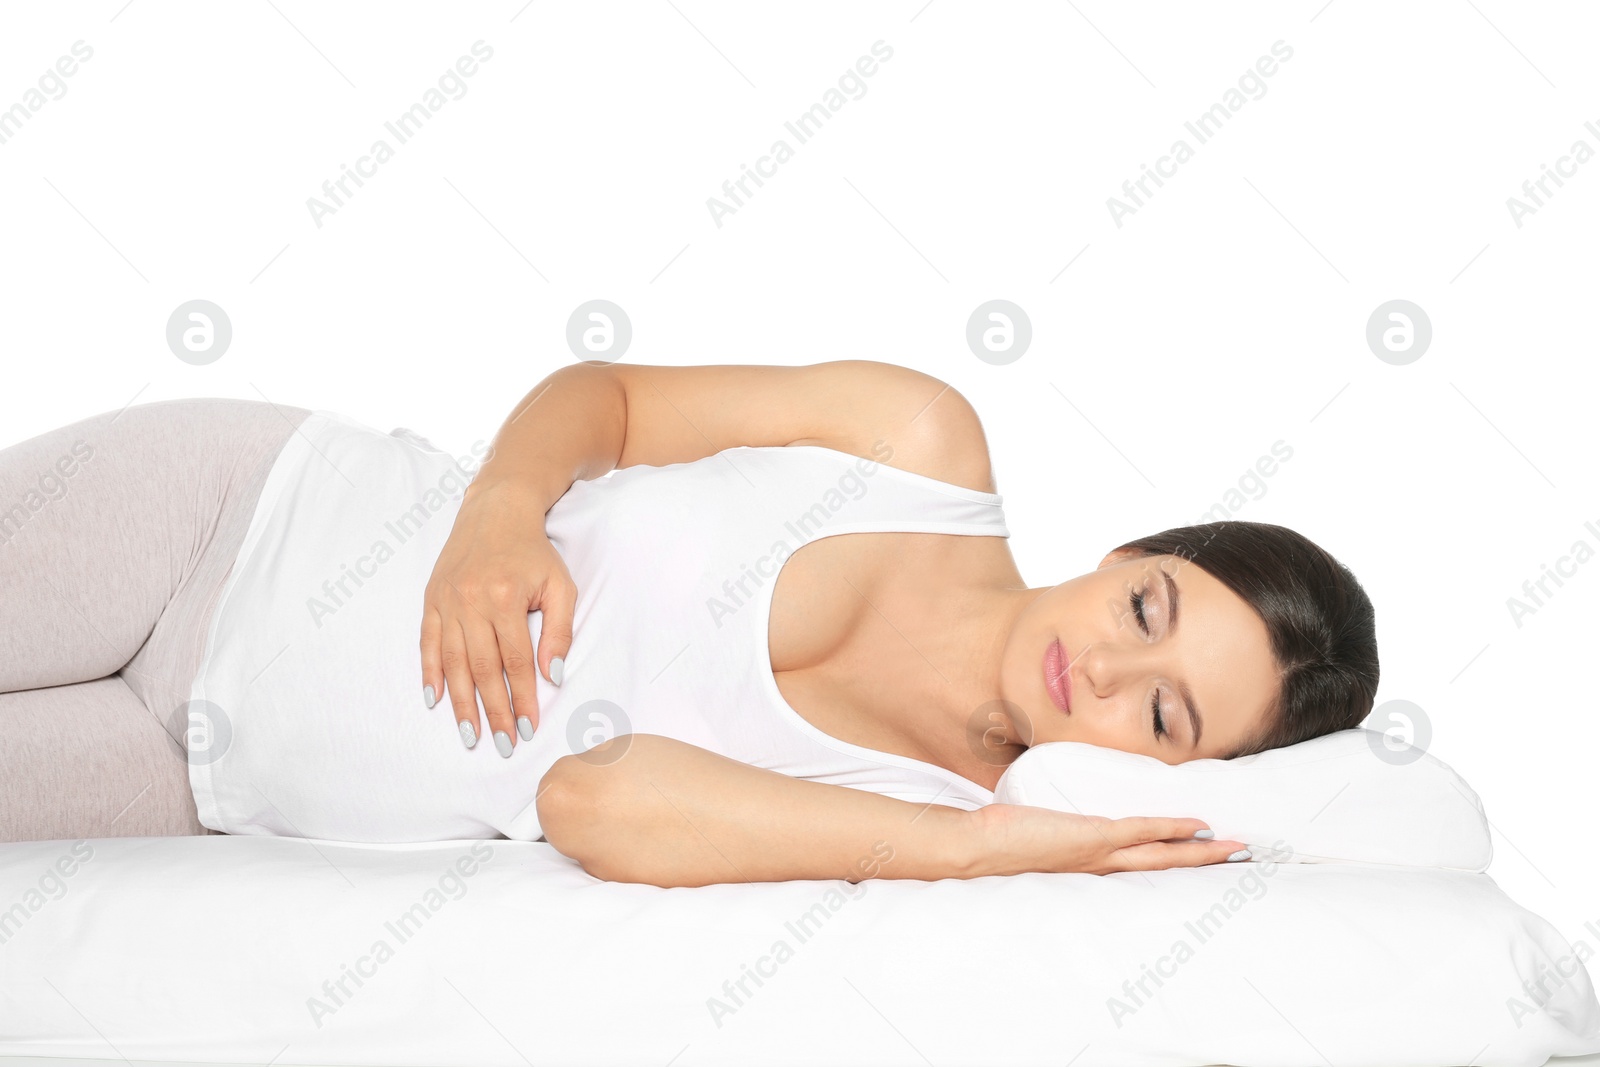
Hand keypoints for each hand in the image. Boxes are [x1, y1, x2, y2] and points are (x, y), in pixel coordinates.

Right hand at [420, 483, 575, 754]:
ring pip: (454, 663)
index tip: (528, 729)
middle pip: (483, 670)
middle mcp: (472, 602)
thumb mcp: (559, 586)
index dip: (523, 699)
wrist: (496, 511)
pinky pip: (428, 643)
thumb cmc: (534, 552)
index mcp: (506, 599)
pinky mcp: (431, 599)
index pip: (517, 662)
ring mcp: (447, 602)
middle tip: (502, 744)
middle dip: (494, 711)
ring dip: (462, 703)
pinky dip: (431, 673)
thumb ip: (559, 631)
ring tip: (471, 735)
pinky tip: (436, 700)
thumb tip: (553, 676)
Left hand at [967, 803, 1249, 876]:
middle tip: (1241, 860)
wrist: (974, 851)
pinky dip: (1169, 829)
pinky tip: (1196, 826)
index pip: (1140, 867)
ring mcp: (1098, 855)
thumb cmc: (998, 840)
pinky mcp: (1091, 838)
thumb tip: (1051, 812)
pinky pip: (1140, 832)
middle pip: (1163, 867)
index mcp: (1089, 868)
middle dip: (1203, 863)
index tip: (1203, 858)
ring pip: (1160, 854)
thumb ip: (1052, 829)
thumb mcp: (1034, 836)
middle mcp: (1099, 867)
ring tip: (1234, 848)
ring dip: (1200, 851)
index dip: (1173, 862)